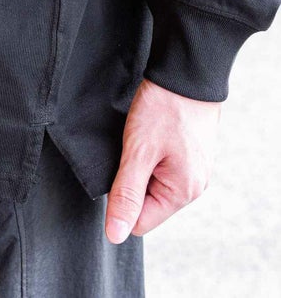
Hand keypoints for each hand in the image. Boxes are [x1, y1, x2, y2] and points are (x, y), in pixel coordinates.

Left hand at [105, 78, 220, 243]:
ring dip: (139, 166)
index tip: (118, 171)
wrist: (184, 74)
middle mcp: (192, 185)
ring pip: (152, 183)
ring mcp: (192, 169)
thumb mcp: (138, 153)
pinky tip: (148, 136)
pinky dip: (148, 156)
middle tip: (130, 152)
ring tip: (139, 141)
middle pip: (147, 203)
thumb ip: (126, 195)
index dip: (121, 201)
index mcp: (183, 191)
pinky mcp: (188, 154)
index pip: (140, 221)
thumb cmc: (163, 110)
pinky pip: (161, 168)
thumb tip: (115, 234)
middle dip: (130, 181)